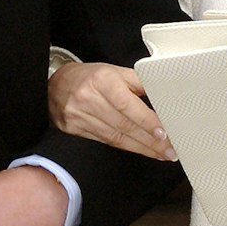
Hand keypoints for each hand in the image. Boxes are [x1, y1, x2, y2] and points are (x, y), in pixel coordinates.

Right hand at [48, 62, 175, 160]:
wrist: (57, 85)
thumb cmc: (91, 77)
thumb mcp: (116, 71)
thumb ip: (139, 83)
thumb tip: (162, 96)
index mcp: (102, 80)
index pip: (127, 105)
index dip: (147, 121)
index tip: (164, 133)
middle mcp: (89, 99)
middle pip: (124, 125)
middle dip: (151, 141)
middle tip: (170, 150)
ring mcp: (79, 117)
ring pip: (116, 138)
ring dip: (142, 148)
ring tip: (161, 154)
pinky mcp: (74, 131)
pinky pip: (106, 142)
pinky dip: (126, 148)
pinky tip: (140, 150)